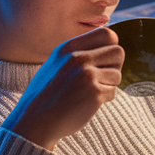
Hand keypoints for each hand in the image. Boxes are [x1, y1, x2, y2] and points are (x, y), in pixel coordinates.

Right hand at [1, 27, 123, 150]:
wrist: (36, 120)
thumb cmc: (48, 93)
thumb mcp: (58, 63)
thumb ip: (79, 52)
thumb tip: (109, 47)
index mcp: (69, 47)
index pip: (108, 34)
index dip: (110, 47)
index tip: (103, 60)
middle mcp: (78, 58)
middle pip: (118, 52)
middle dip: (114, 66)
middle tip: (101, 77)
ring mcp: (87, 75)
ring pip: (117, 74)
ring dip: (109, 84)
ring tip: (90, 91)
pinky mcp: (94, 93)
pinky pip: (112, 92)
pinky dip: (104, 98)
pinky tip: (88, 103)